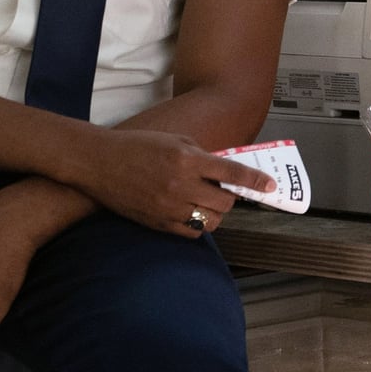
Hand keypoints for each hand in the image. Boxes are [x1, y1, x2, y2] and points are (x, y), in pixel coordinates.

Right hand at [72, 128, 274, 236]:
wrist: (100, 163)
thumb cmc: (138, 146)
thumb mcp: (174, 139)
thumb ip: (202, 154)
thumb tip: (224, 170)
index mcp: (186, 159)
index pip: (231, 172)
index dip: (255, 181)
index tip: (270, 186)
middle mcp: (180, 184)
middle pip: (225, 202)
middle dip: (229, 197)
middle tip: (223, 190)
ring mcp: (168, 206)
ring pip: (211, 221)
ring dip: (215, 213)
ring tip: (206, 202)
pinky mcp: (158, 222)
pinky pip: (191, 232)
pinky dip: (197, 224)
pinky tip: (190, 212)